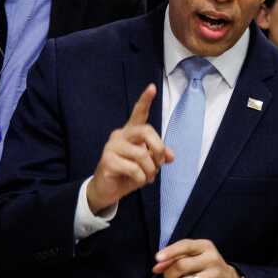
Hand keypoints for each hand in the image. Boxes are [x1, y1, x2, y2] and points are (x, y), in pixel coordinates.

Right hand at [86, 84, 173, 213]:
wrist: (108, 190)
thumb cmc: (128, 174)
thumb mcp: (148, 165)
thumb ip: (159, 156)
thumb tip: (170, 156)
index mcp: (131, 133)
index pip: (138, 113)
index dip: (145, 100)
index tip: (152, 87)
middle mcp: (120, 135)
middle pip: (146, 131)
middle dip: (158, 148)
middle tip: (159, 164)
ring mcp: (112, 146)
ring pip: (142, 154)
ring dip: (151, 170)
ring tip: (148, 177)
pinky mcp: (107, 160)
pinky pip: (134, 169)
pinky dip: (141, 179)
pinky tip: (137, 181)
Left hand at [153, 239, 242, 277]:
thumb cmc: (206, 266)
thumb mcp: (194, 256)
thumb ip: (175, 258)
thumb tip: (156, 267)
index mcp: (206, 247)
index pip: (185, 245)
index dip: (169, 252)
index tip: (157, 259)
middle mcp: (212, 260)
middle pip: (181, 266)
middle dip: (168, 275)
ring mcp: (214, 277)